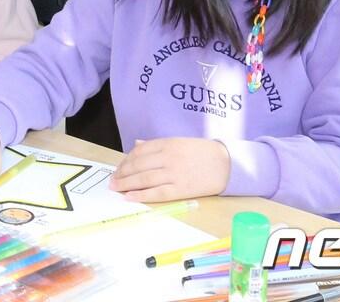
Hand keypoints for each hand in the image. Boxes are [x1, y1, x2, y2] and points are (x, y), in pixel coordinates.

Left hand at [110, 137, 229, 201]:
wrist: (227, 164)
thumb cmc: (202, 152)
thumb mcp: (179, 142)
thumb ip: (156, 144)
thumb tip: (137, 144)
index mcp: (167, 143)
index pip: (139, 152)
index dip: (125, 161)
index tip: (118, 168)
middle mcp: (168, 157)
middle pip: (138, 166)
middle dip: (122, 173)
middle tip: (112, 180)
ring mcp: (174, 173)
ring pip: (144, 179)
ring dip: (126, 184)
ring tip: (116, 188)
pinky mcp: (181, 189)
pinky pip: (157, 193)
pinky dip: (141, 195)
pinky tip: (130, 197)